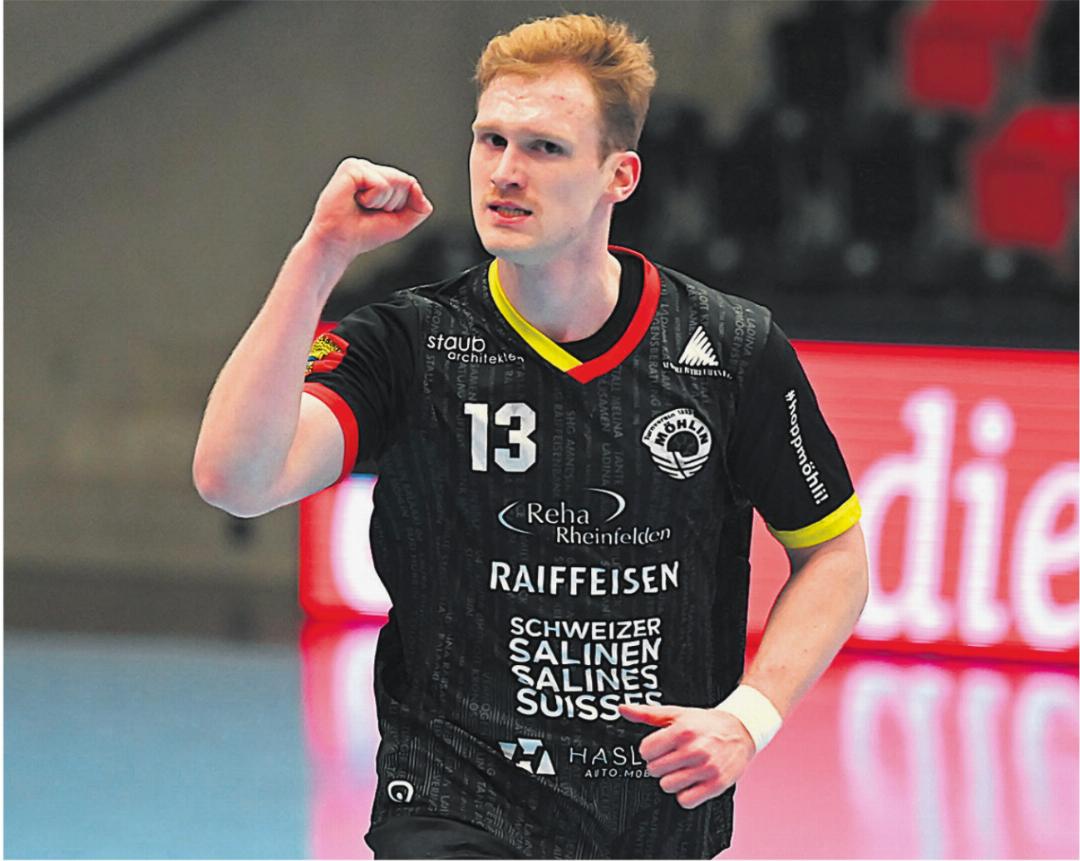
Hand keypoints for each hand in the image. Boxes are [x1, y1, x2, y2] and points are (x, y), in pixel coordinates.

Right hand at [303, 158, 433, 262]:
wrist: (340, 242)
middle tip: (369, 211)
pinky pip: (380, 184)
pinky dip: (372, 199)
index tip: (380, 214)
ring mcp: (360, 166)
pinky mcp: (351, 168)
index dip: (400, 205)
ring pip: (395, 181)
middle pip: (405, 181)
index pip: (409, 184)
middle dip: (392, 204)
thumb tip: (417, 187)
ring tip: (362, 206)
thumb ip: (419, 207)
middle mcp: (370, 169)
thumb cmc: (364, 233)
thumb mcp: (402, 222)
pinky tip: (355, 201)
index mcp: (380, 177)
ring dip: (382, 202)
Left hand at [618, 702, 756, 809]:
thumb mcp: (676, 713)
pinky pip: (685, 800)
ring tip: (682, 769)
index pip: (645, 751)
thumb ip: (647, 713)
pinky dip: (685, 794)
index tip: (658, 748)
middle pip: (654, 770)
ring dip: (672, 780)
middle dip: (660, 764)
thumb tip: (622, 709)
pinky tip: (692, 781)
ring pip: (667, 786)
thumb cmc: (705, 723)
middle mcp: (694, 749)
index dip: (649, 750)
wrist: (740, 730)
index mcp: (682, 730)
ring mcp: (706, 768)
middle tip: (673, 758)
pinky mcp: (716, 784)